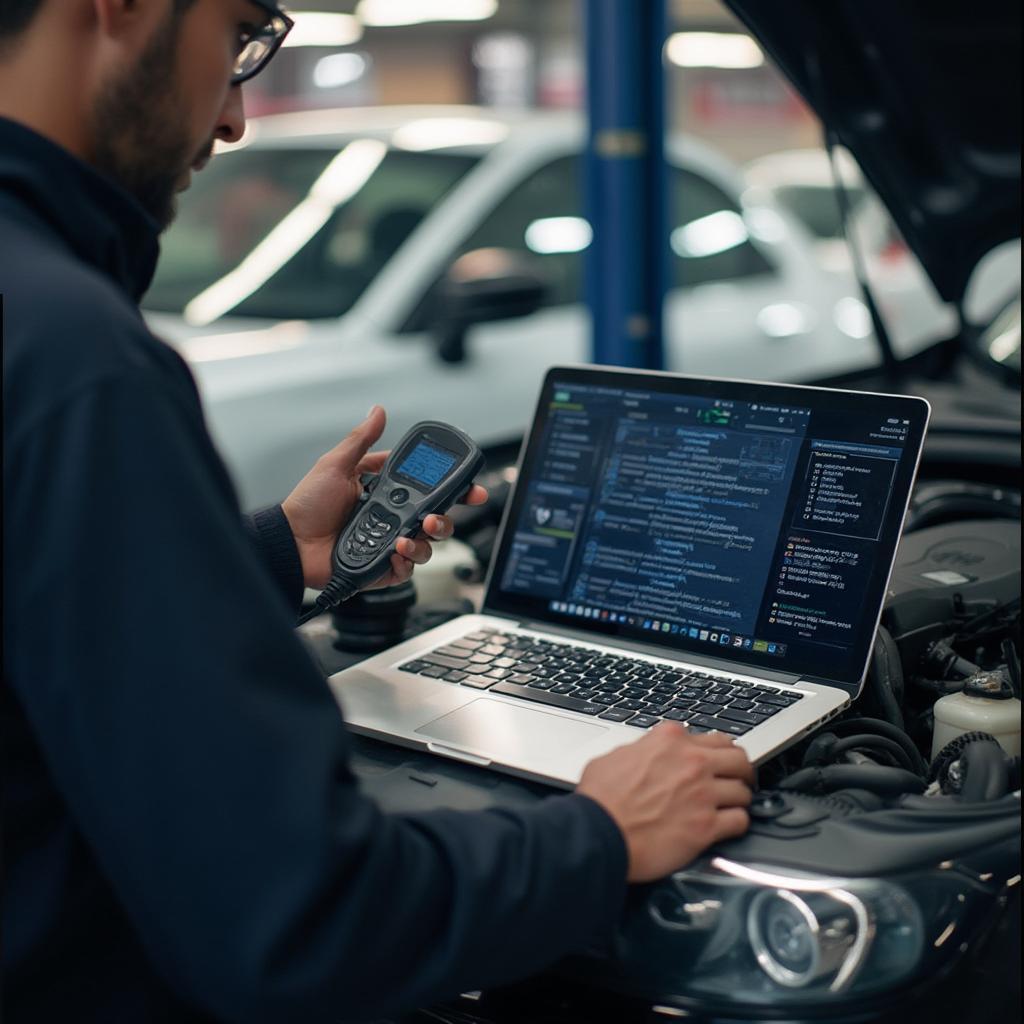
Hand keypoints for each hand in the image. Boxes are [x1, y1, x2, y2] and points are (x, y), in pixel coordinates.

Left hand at [281, 406, 486, 590]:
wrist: (290, 544)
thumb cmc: (307, 505)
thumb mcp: (335, 465)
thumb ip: (362, 439)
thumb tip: (378, 411)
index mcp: (385, 491)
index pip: (427, 486)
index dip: (451, 487)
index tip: (468, 485)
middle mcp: (392, 517)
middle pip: (436, 517)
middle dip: (447, 517)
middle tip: (439, 514)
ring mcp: (389, 542)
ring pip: (428, 543)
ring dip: (428, 540)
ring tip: (411, 536)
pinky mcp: (383, 567)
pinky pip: (408, 568)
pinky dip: (408, 561)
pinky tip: (397, 552)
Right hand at [577, 723, 754, 882]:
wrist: (598, 833)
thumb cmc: (601, 799)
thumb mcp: (615, 756)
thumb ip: (642, 749)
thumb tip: (648, 754)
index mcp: (669, 740)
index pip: (713, 737)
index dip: (715, 752)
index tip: (716, 760)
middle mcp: (692, 762)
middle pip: (738, 758)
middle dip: (741, 770)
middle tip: (738, 779)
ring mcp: (702, 794)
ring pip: (744, 791)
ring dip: (738, 799)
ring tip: (732, 805)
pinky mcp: (706, 827)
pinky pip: (740, 821)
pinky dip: (737, 823)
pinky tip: (729, 825)